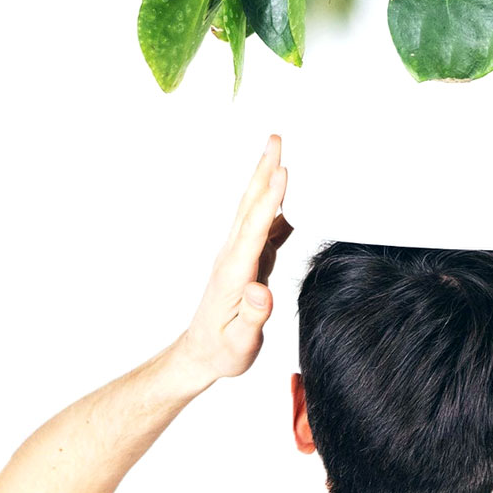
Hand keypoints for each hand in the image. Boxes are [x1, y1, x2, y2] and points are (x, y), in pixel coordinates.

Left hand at [180, 134, 292, 383]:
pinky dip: (276, 203)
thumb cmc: (223, 350)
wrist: (202, 354)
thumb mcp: (240, 343)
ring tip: (280, 152)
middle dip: (263, 170)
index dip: (270, 199)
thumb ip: (253, 316)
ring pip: (255, 209)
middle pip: (251, 205)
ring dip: (266, 178)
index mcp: (235, 272)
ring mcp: (240, 254)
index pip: (254, 228)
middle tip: (276, 139)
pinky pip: (264, 224)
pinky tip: (290, 193)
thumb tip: (262, 291)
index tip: (282, 171)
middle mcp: (234, 255)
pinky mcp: (248, 258)